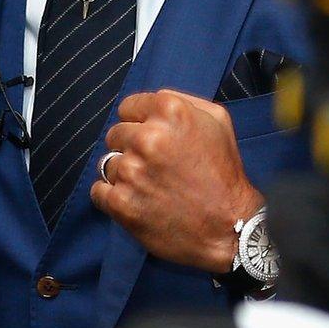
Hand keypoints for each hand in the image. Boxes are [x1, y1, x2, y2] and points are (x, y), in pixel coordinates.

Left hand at [93, 89, 263, 272]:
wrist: (230, 227)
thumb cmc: (224, 174)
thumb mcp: (217, 121)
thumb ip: (181, 100)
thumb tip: (151, 103)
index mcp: (169, 112)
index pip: (127, 107)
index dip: (139, 123)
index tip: (152, 139)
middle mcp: (147, 138)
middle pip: (115, 134)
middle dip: (131, 148)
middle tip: (155, 166)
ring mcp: (131, 171)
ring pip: (108, 163)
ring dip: (124, 174)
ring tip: (151, 187)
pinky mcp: (121, 202)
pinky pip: (99, 191)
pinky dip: (113, 197)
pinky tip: (138, 201)